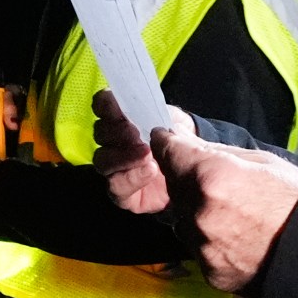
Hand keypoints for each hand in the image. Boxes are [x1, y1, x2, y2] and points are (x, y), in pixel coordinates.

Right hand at [90, 89, 194, 213]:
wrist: (196, 174)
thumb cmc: (182, 142)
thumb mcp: (178, 123)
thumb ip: (164, 118)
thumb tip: (154, 127)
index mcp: (123, 119)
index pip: (103, 105)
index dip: (106, 104)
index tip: (117, 106)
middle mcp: (114, 143)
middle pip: (100, 133)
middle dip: (117, 131)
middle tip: (136, 133)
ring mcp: (116, 169)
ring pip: (102, 161)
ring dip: (123, 156)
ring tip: (147, 154)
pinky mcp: (122, 193)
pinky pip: (116, 186)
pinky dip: (132, 177)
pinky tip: (151, 171)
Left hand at [150, 129, 297, 291]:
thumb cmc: (297, 199)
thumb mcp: (260, 160)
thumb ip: (216, 153)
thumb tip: (187, 142)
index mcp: (211, 177)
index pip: (167, 153)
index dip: (167, 144)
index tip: (168, 142)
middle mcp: (199, 212)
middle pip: (174, 188)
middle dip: (186, 181)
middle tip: (217, 182)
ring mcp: (202, 246)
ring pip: (183, 221)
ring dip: (196, 214)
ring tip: (233, 215)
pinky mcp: (209, 271)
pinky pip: (198, 248)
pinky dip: (210, 241)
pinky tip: (237, 238)